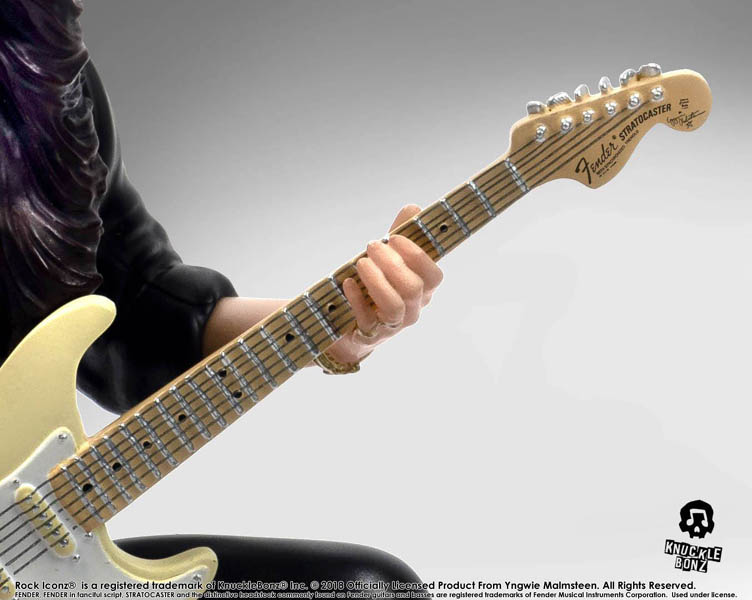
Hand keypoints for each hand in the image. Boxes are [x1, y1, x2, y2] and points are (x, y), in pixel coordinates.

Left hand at [328, 205, 443, 362]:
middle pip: (413, 288)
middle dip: (392, 263)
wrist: (353, 325)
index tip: (394, 238)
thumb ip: (402, 236)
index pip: (434, 276)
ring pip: (394, 305)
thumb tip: (413, 208)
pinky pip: (367, 320)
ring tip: (361, 262)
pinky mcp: (370, 334)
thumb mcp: (390, 260)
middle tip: (372, 246)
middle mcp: (413, 309)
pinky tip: (348, 283)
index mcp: (424, 289)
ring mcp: (394, 325)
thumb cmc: (377, 287)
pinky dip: (357, 300)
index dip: (416, 256)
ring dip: (377, 280)